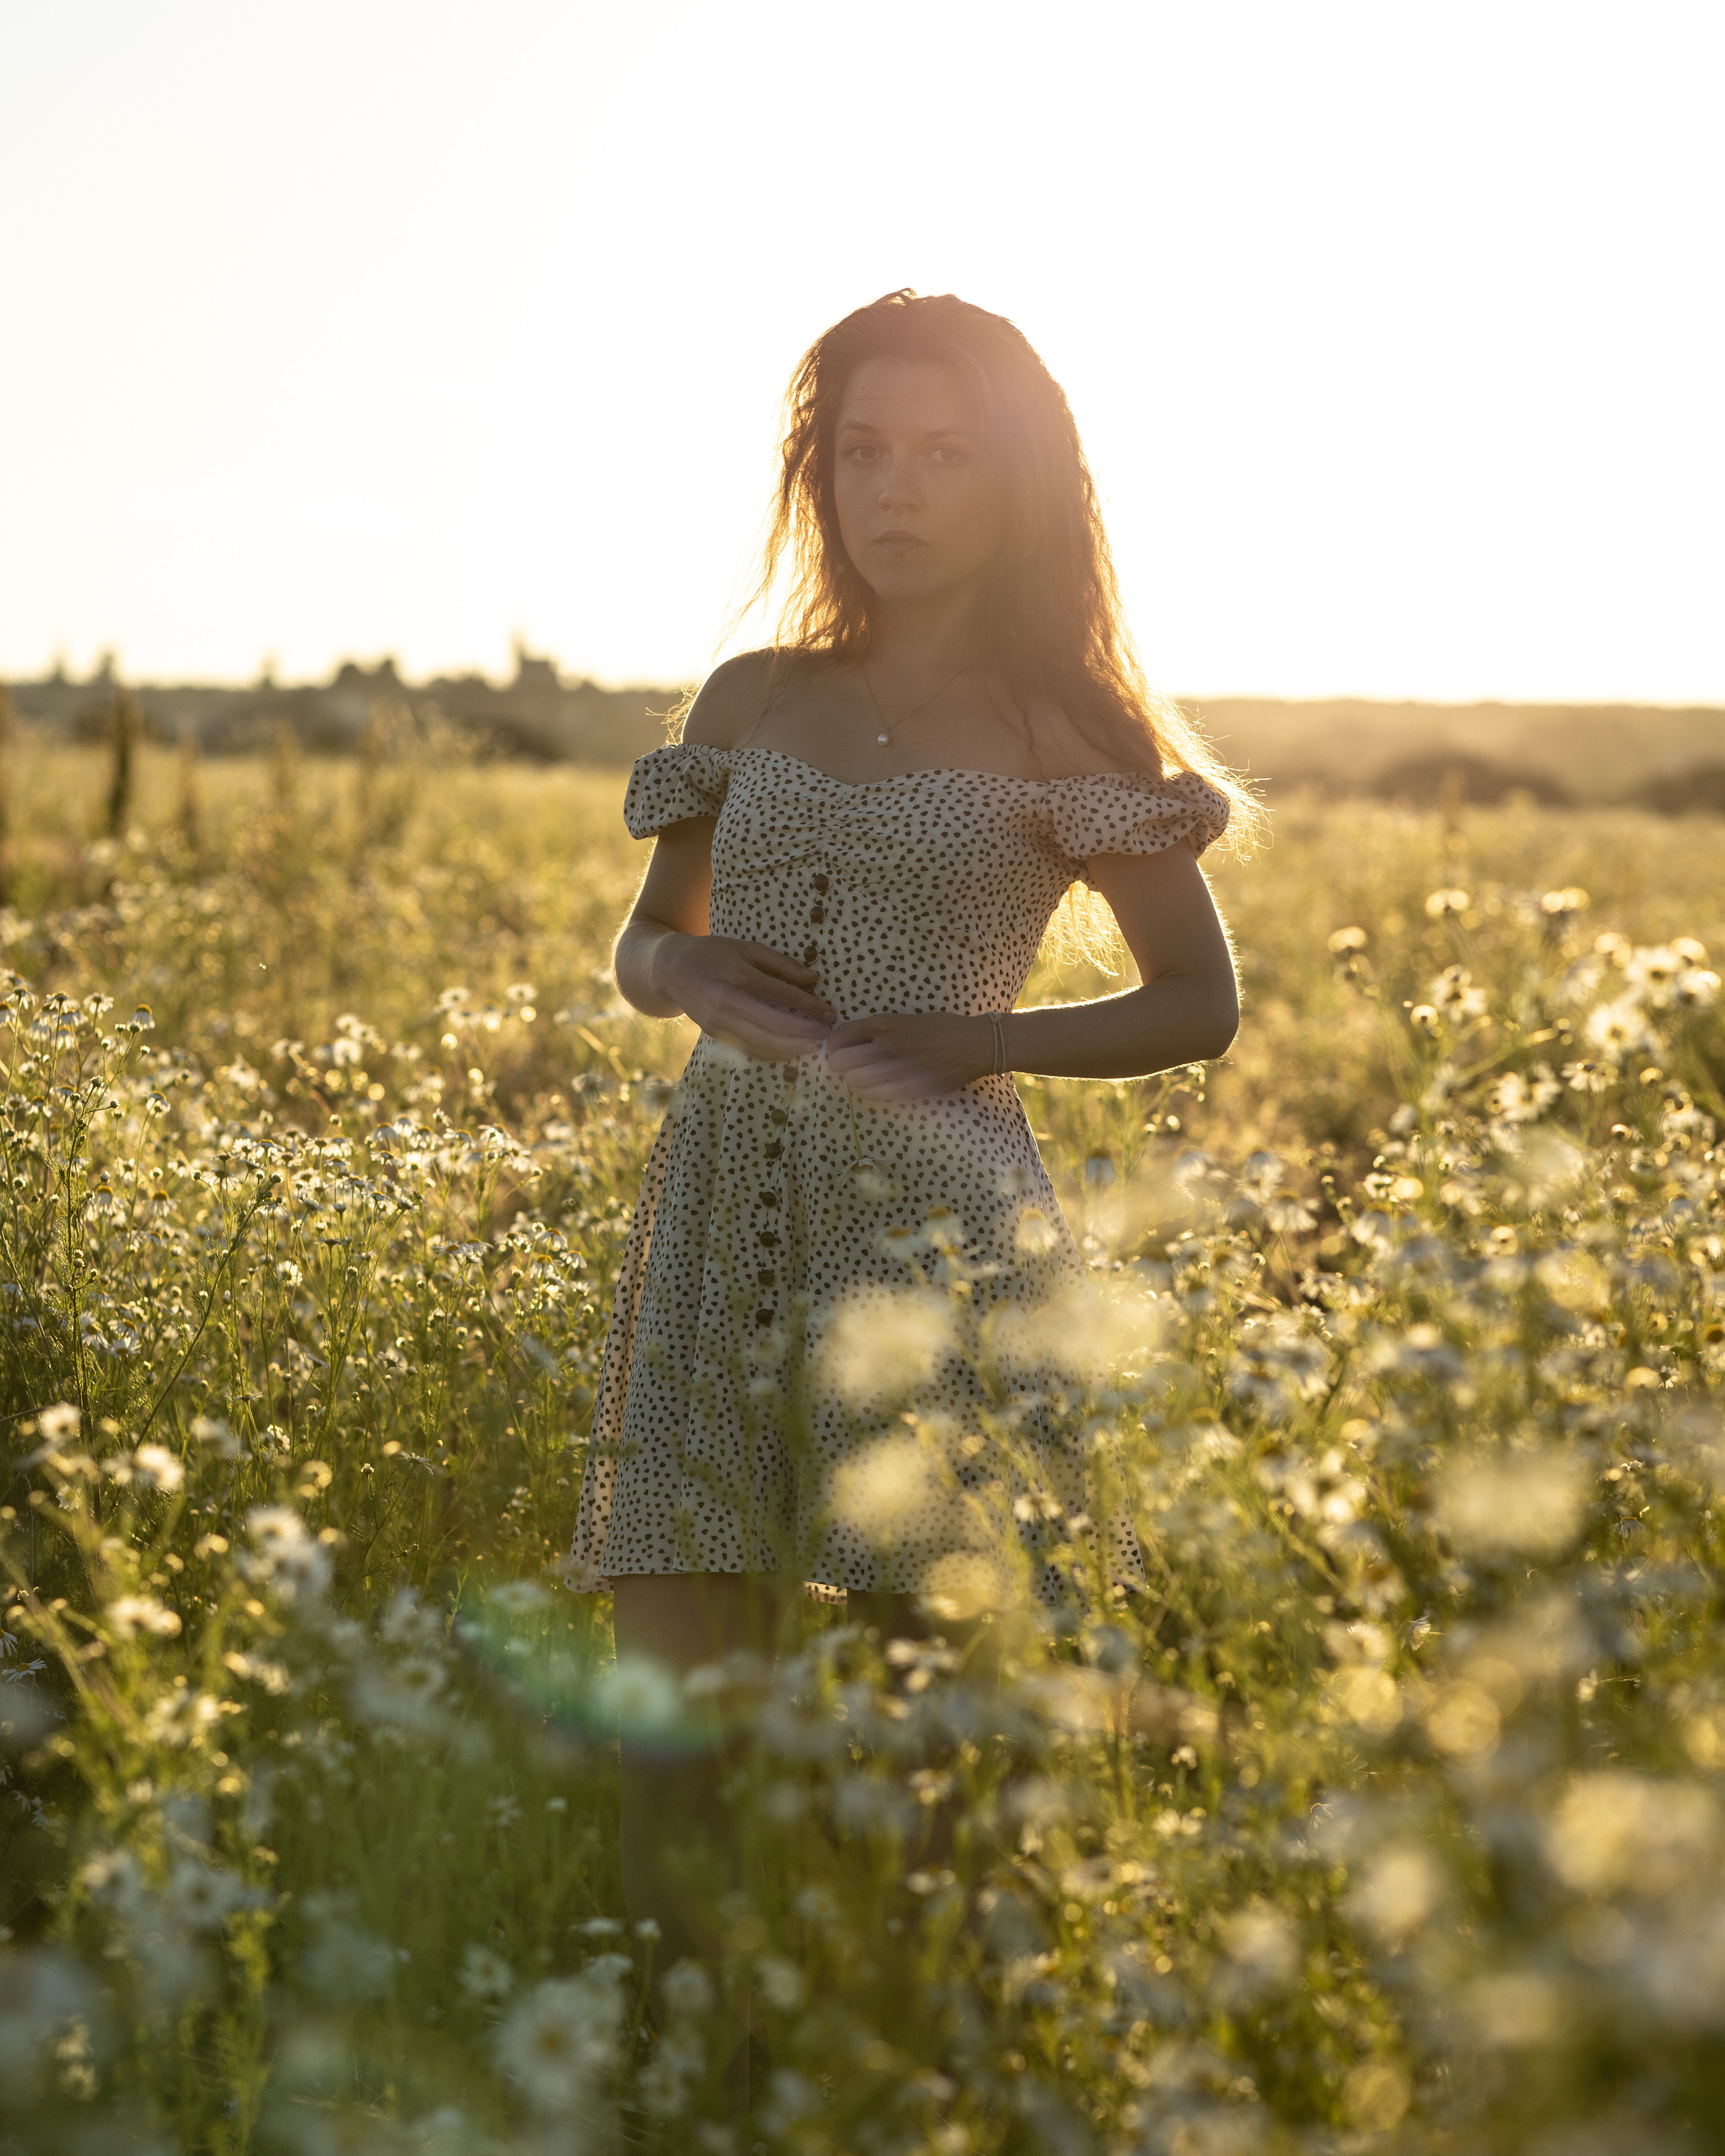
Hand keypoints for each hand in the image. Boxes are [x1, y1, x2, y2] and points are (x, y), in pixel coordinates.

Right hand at [653, 934, 835, 1061]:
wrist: (671, 969)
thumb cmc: (714, 953)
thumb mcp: (747, 948)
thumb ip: (781, 963)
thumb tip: (813, 979)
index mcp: (739, 976)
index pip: (782, 996)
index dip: (810, 1007)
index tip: (830, 1014)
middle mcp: (728, 1003)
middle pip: (775, 1025)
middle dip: (805, 1033)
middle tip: (827, 1036)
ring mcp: (719, 1022)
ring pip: (762, 1043)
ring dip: (791, 1048)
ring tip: (813, 1048)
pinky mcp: (714, 1034)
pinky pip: (747, 1049)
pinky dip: (770, 1054)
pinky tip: (788, 1053)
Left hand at [826, 1011, 993, 1100]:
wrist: (975, 1044)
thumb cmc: (943, 1028)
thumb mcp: (907, 1019)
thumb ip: (881, 1029)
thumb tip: (853, 1040)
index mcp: (885, 1023)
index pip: (841, 1036)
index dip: (834, 1046)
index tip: (837, 1050)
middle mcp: (887, 1044)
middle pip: (842, 1061)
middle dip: (840, 1065)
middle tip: (848, 1066)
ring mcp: (897, 1067)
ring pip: (856, 1081)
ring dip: (856, 1080)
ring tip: (865, 1078)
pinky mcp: (909, 1086)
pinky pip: (876, 1094)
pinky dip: (872, 1091)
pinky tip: (879, 1087)